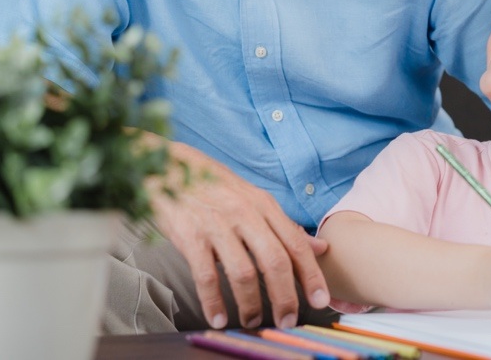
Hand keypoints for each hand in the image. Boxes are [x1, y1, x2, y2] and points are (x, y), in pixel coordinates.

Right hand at [149, 140, 330, 329]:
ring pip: (244, 273)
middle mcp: (246, 214)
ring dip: (251, 304)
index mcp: (265, 206)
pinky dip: (213, 302)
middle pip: (275, 261)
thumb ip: (285, 227)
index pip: (296, 244)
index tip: (321, 299)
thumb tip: (320, 248)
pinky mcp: (190, 236)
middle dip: (285, 296)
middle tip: (287, 320)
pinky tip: (219, 318)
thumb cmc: (215, 188)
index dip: (311, 274)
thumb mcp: (255, 200)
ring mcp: (217, 225)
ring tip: (252, 322)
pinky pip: (206, 276)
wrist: (169, 168)